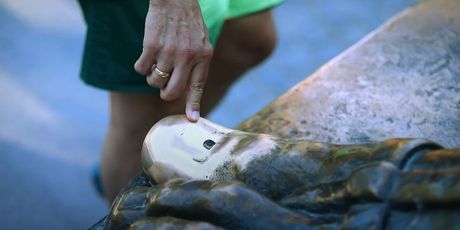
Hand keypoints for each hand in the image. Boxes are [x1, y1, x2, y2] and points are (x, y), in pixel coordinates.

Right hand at [134, 0, 212, 121]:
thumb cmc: (188, 23)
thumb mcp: (202, 42)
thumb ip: (198, 64)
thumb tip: (188, 88)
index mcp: (203, 56)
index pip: (197, 86)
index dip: (193, 105)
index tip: (191, 119)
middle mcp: (187, 57)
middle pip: (172, 91)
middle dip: (165, 93)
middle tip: (163, 85)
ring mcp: (169, 52)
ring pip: (154, 81)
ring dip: (152, 77)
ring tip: (156, 63)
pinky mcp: (151, 46)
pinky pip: (140, 69)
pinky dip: (140, 67)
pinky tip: (146, 56)